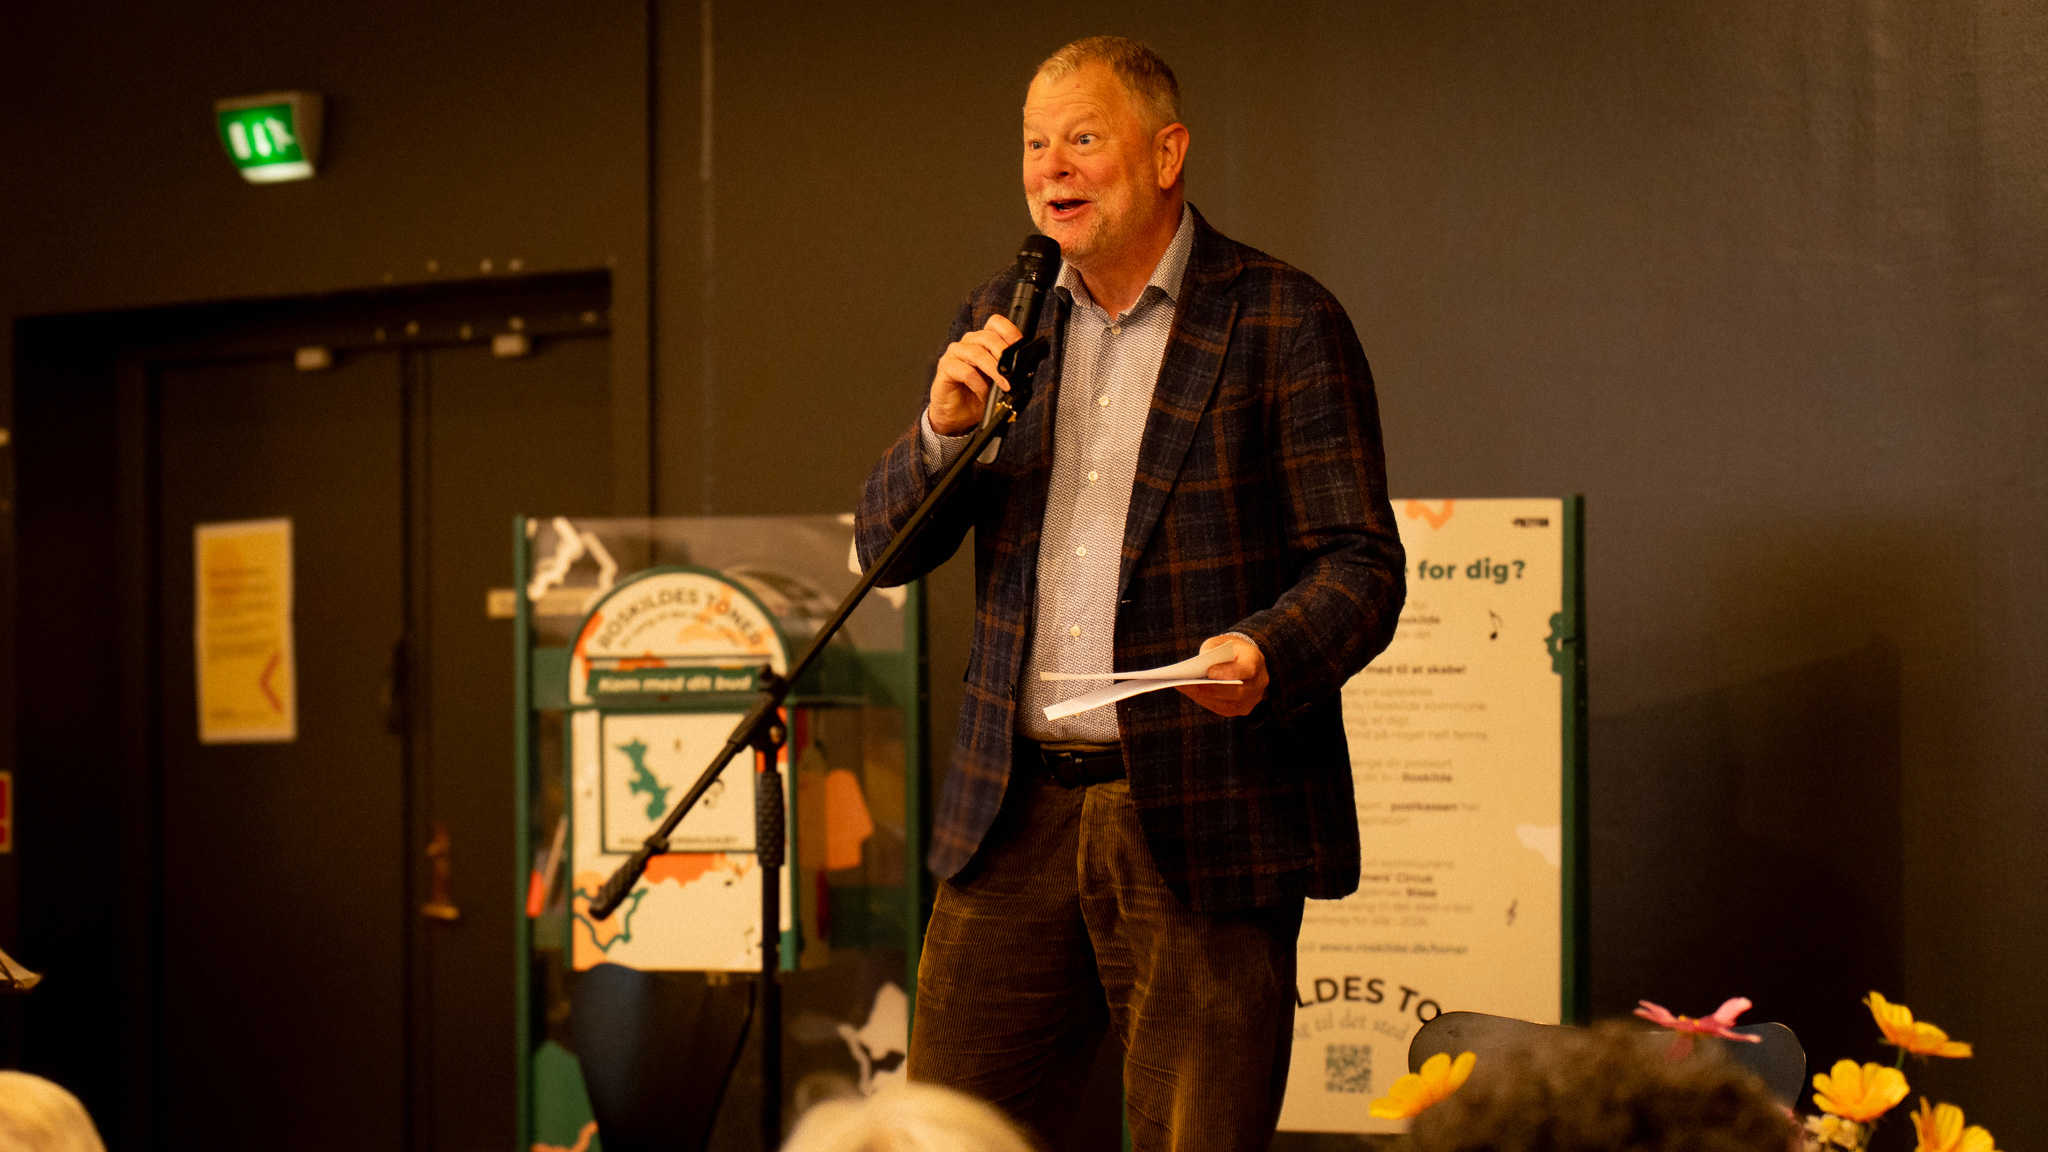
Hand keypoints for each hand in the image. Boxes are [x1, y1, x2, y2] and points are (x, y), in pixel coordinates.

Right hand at [927, 313, 1023, 434]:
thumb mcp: (999, 381)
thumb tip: (1026, 367)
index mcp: (982, 341)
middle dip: (1004, 354)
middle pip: (987, 337)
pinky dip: (978, 384)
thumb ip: (1009, 370)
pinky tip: (983, 393)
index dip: (1009, 332)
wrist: (958, 415)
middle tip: (1013, 372)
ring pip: (977, 353)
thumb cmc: (978, 396)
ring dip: (993, 371)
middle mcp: (968, 343)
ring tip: (1003, 385)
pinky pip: (965, 371)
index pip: (995, 323)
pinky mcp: (945, 368)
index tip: (1020, 346)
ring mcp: (955, 354)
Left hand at [1176, 634, 1267, 717]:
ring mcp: (1253, 699)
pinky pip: (1223, 709)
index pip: (1247, 670)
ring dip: (1204, 696)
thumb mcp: (1220, 642)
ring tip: (1183, 688)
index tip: (1209, 673)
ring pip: (1229, 704)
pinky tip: (1189, 692)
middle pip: (1237, 691)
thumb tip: (1198, 668)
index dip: (1229, 673)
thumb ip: (1212, 651)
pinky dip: (1205, 700)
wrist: (1243, 659)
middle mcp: (1259, 682)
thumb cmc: (1228, 649)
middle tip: (1189, 684)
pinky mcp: (1242, 709)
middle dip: (1212, 689)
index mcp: (1256, 660)